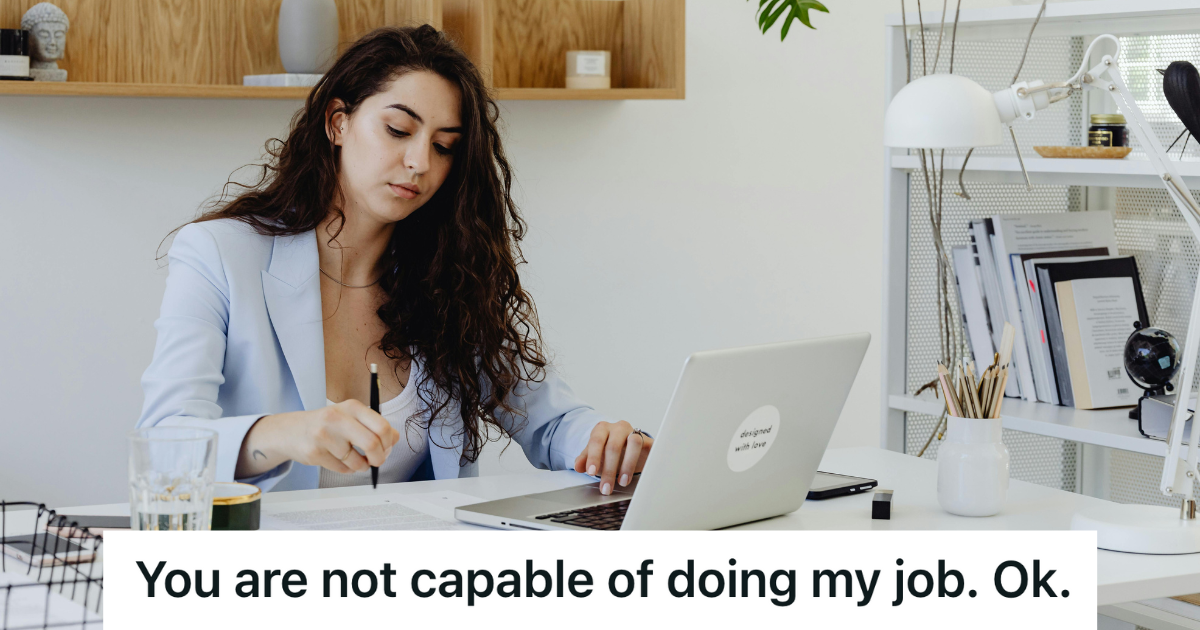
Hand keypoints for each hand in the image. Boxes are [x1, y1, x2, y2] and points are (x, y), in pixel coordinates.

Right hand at [236, 399, 399, 477]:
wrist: (290, 430)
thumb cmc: (327, 424)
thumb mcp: (350, 416)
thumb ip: (373, 425)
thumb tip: (395, 438)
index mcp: (351, 406)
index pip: (382, 426)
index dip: (389, 442)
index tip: (387, 447)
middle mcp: (337, 418)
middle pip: (372, 444)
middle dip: (379, 458)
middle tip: (377, 461)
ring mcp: (323, 436)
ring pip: (357, 462)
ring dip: (361, 466)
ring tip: (355, 460)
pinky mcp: (314, 453)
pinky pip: (343, 470)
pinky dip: (347, 469)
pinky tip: (339, 460)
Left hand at [573, 420, 652, 495]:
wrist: (627, 445)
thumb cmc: (608, 449)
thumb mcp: (595, 454)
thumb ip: (585, 459)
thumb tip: (578, 466)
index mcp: (602, 428)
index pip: (596, 441)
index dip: (594, 457)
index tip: (591, 473)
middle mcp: (619, 428)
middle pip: (614, 446)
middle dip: (609, 469)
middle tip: (606, 487)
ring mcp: (635, 432)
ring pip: (634, 443)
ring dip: (628, 465)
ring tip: (622, 482)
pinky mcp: (648, 441)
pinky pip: (651, 447)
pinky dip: (648, 459)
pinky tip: (643, 472)